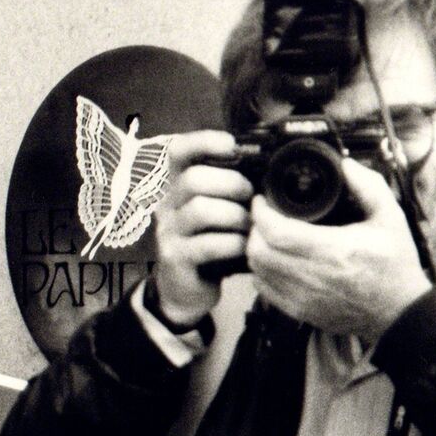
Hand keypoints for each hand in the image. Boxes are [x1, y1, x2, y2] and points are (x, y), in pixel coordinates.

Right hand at [150, 130, 252, 326]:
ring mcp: (169, 233)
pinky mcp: (176, 259)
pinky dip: (233, 244)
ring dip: (234, 216)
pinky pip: (208, 245)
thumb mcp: (215, 216)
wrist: (183, 293)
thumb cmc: (208, 248)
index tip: (232, 146)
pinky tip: (244, 248)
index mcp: (177, 188)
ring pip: (200, 210)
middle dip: (231, 184)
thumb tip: (267, 171)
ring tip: (250, 226)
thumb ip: (229, 194)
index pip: (178, 151)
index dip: (204, 141)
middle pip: (193, 179)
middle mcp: (167, 206)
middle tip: (251, 197)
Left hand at [246, 158, 432, 338]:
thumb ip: (368, 186)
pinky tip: (275, 261)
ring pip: (258, 271)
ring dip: (257, 250)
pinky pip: (264, 290)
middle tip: (265, 216)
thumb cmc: (395, 264)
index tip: (263, 200)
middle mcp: (314, 276)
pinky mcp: (300, 312)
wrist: (398, 311)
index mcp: (334, 250)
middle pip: (259, 251)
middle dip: (255, 229)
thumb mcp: (390, 217)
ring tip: (268, 236)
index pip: (277, 232)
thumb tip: (344, 164)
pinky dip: (262, 272)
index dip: (261, 213)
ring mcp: (304, 298)